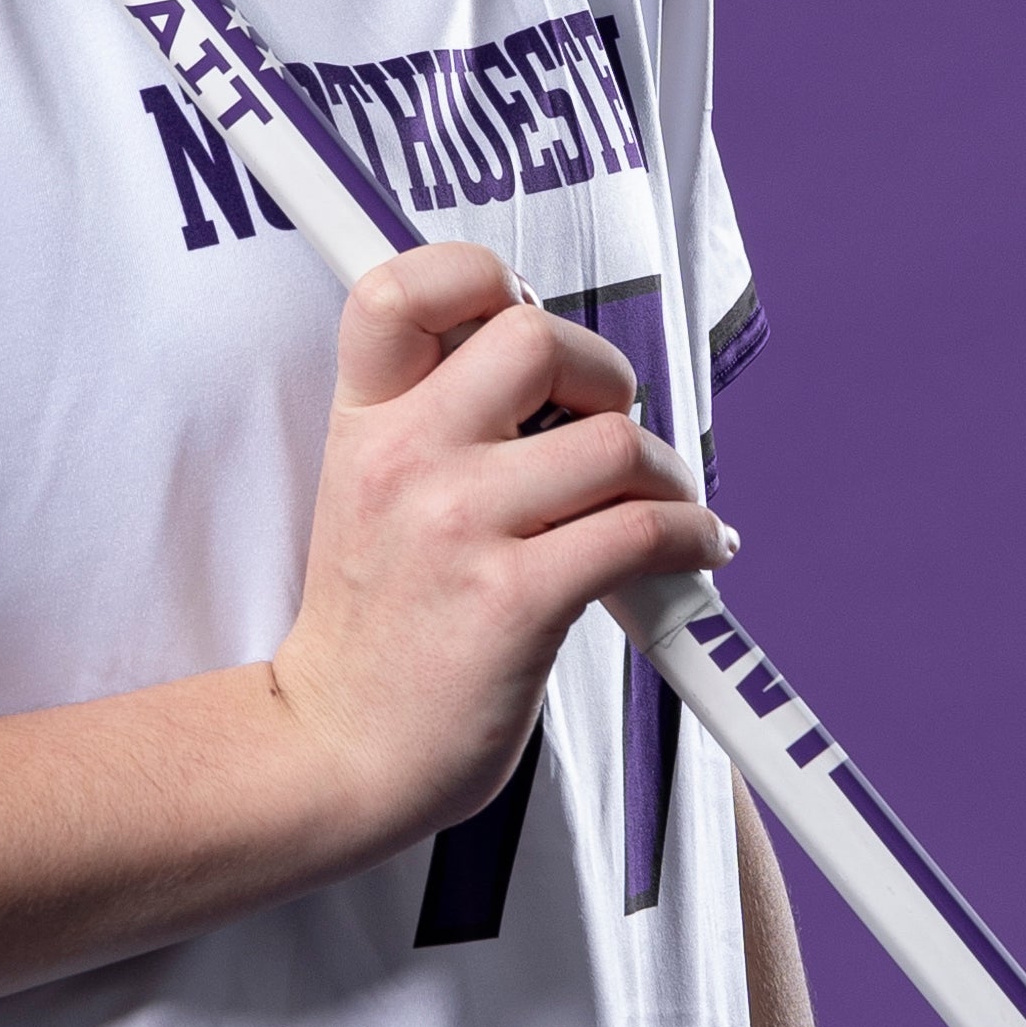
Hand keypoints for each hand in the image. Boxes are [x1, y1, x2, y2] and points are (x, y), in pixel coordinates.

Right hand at [269, 244, 729, 848]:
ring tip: (663, 506)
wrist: (334, 752)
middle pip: (536, 338)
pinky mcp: (515, 600)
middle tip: (609, 424)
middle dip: (603, 375)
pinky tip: (691, 553)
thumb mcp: (362, 493)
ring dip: (666, 474)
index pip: (405, 287)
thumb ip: (429, 419)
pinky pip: (642, 530)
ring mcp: (459, 527)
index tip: (521, 312)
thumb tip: (544, 362)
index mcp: (365, 423)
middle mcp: (406, 459)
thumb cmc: (371, 630)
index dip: (479, 274)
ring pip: (614, 441)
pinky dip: (691, 537)